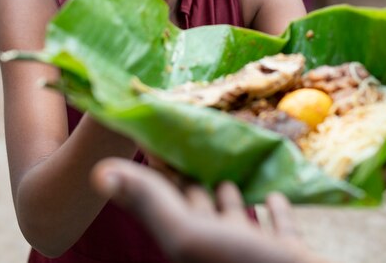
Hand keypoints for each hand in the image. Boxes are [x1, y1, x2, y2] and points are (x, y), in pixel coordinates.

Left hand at [91, 158, 330, 262]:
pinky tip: (273, 193)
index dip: (159, 168)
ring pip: (237, 218)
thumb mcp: (189, 235)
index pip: (167, 197)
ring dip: (231, 194)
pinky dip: (274, 210)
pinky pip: (278, 228)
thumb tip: (97, 173)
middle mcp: (218, 247)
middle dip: (194, 176)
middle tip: (192, 141)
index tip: (157, 134)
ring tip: (226, 167)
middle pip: (200, 205)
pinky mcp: (288, 255)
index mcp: (191, 240)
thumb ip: (149, 203)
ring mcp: (254, 253)